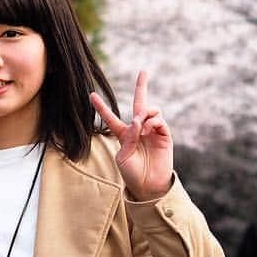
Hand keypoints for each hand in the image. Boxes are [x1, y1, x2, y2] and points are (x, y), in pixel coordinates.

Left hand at [90, 71, 172, 200]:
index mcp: (123, 135)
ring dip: (144, 114)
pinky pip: (159, 120)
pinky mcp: (164, 135)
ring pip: (150, 110)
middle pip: (139, 104)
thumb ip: (128, 136)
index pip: (111, 117)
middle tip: (143, 71)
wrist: (148, 185)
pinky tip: (146, 131)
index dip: (101, 107)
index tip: (91, 94)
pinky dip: (151, 122)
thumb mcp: (123, 155)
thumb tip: (138, 119)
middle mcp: (138, 129)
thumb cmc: (132, 173)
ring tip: (141, 126)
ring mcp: (152, 131)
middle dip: (142, 87)